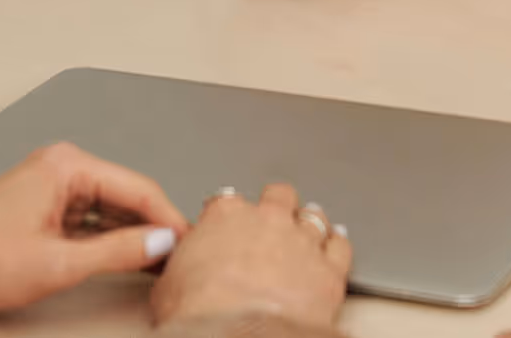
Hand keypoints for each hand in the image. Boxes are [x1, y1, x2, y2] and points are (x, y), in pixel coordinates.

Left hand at [0, 141, 184, 314]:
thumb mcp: (56, 264)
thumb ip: (117, 252)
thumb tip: (161, 243)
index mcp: (66, 166)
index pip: (139, 187)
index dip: (170, 219)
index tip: (194, 245)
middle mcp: (60, 166)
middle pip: (127, 195)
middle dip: (155, 226)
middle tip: (184, 258)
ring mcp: (49, 186)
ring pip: (109, 208)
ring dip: (134, 234)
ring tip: (162, 262)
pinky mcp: (40, 207)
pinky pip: (89, 219)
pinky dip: (109, 239)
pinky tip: (127, 259)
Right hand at [151, 183, 352, 325]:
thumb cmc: (199, 314)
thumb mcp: (169, 284)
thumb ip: (184, 263)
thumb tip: (182, 270)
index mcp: (225, 217)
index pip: (228, 201)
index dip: (230, 216)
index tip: (230, 227)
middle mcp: (268, 221)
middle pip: (279, 196)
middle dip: (276, 207)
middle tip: (272, 223)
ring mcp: (302, 242)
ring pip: (313, 216)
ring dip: (309, 223)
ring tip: (306, 232)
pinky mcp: (329, 271)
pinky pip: (341, 246)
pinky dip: (338, 245)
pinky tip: (334, 246)